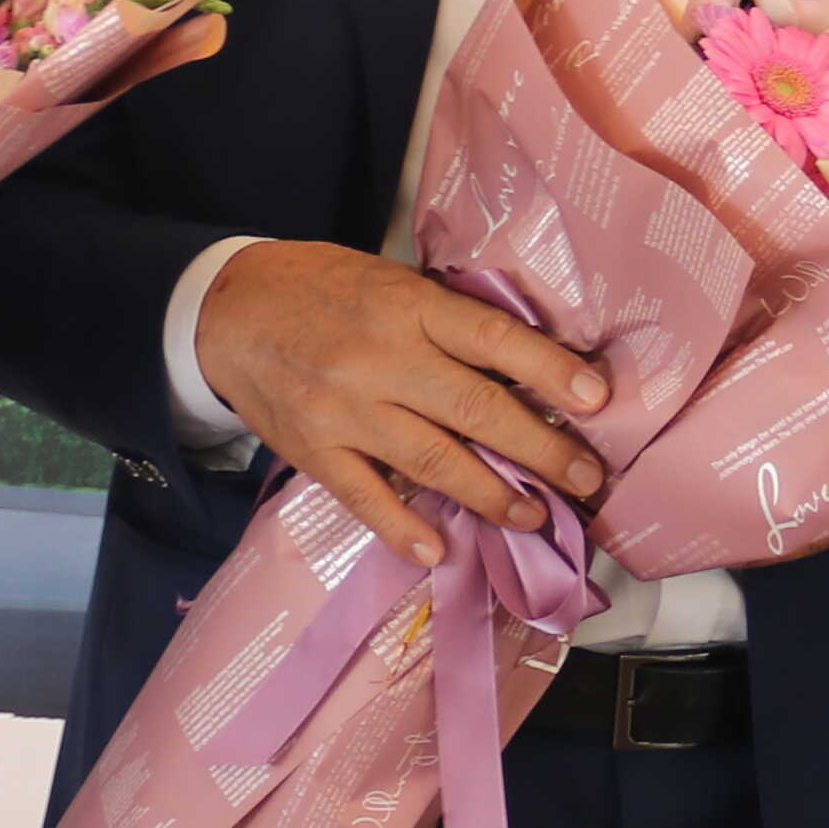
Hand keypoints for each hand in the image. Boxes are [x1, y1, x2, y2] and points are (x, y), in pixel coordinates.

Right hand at [198, 236, 609, 570]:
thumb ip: (448, 320)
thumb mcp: (392, 281)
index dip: (549, 369)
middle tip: (588, 477)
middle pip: (475, 408)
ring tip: (534, 515)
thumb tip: (530, 362)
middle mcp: (381, 359)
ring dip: (491, 494)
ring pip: (431, 460)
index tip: (597, 398)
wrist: (230, 308)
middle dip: (540, 449)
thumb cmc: (327, 290)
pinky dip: (402, 526)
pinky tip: (439, 547)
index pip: (492, 337)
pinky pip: (365, 496)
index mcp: (409, 307)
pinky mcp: (314, 450)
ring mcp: (345, 410)